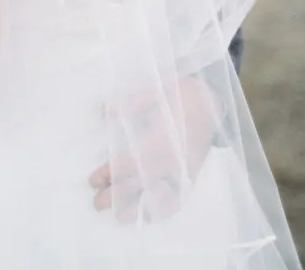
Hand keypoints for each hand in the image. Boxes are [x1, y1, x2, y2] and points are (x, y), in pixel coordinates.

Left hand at [89, 77, 221, 223]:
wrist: (211, 101)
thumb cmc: (180, 94)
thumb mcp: (155, 89)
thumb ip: (130, 101)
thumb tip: (104, 111)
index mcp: (162, 136)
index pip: (131, 161)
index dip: (110, 172)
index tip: (93, 180)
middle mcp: (173, 158)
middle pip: (142, 182)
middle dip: (118, 195)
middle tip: (97, 203)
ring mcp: (184, 169)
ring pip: (160, 195)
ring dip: (139, 207)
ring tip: (119, 216)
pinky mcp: (191, 175)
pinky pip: (179, 197)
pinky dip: (164, 209)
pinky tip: (149, 216)